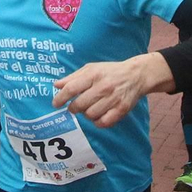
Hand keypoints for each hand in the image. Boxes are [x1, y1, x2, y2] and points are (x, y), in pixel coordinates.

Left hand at [53, 53, 171, 127]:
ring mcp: (113, 99)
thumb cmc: (110, 71)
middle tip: (74, 107)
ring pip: (90, 115)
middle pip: (79, 105)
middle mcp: (103, 87)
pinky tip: (98, 116)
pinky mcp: (121, 109)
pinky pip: (103, 122)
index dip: (60, 98)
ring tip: (88, 109)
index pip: (71, 89)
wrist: (136, 75)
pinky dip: (97, 122)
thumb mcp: (91, 68)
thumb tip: (56, 85)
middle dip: (73, 108)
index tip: (55, 104)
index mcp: (94, 75)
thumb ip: (73, 77)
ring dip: (86, 114)